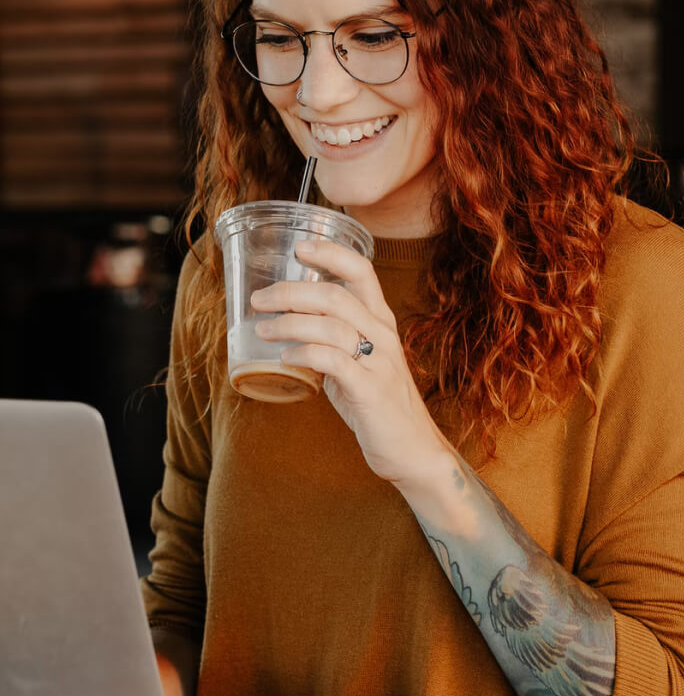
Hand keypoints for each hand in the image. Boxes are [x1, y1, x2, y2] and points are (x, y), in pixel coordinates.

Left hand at [250, 237, 447, 484]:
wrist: (412, 448)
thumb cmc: (379, 403)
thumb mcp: (359, 362)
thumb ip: (332, 340)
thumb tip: (289, 325)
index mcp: (381, 320)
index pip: (361, 271)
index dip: (330, 253)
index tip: (299, 247)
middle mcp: (383, 334)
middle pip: (335, 295)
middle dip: (290, 292)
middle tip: (260, 299)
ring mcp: (379, 361)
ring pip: (330, 325)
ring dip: (289, 323)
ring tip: (263, 329)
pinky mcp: (370, 390)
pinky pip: (333, 361)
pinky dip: (304, 354)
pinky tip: (285, 358)